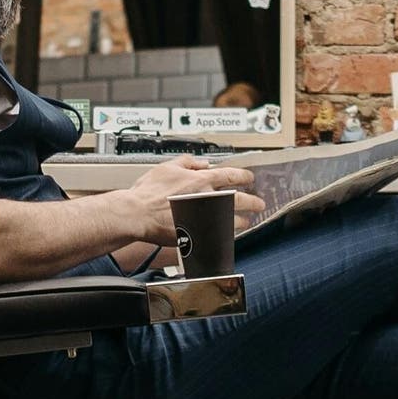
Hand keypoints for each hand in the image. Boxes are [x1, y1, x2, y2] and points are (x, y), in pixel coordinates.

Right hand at [121, 154, 260, 243]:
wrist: (137, 214)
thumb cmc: (148, 192)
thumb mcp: (167, 167)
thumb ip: (187, 162)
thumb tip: (201, 163)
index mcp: (200, 180)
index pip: (230, 176)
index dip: (243, 176)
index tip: (249, 178)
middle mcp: (207, 198)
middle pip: (239, 199)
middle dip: (252, 201)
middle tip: (259, 203)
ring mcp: (205, 218)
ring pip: (232, 220)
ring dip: (240, 220)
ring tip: (245, 222)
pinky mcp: (199, 234)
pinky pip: (218, 235)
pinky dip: (225, 235)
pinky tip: (226, 235)